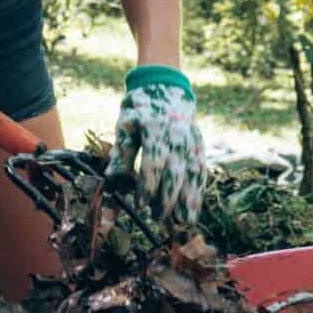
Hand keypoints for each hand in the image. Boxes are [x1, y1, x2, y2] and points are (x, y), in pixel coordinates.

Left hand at [106, 65, 206, 231]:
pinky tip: (194, 210)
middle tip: (158, 220)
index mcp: (155, 131)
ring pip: (192, 176)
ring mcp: (190, 142)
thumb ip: (121, 154)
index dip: (148, 186)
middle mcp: (176, 137)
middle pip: (174, 173)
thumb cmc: (140, 110)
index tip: (142, 205)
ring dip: (188, 201)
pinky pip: (201, 171)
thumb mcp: (125, 126)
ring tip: (182, 224)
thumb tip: (111, 181)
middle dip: (167, 199)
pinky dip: (198, 192)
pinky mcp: (199, 146)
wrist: (165, 88)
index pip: (153, 164)